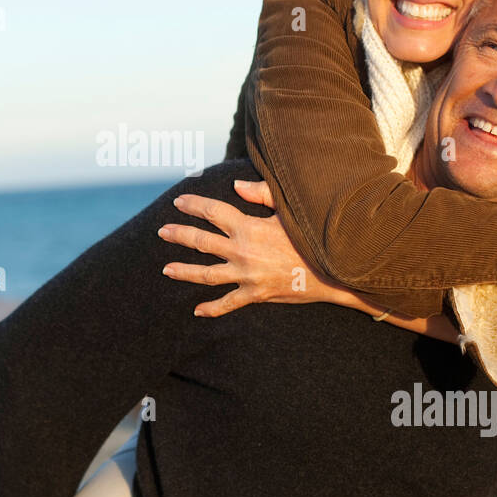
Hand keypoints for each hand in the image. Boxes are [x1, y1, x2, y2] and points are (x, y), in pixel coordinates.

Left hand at [159, 179, 461, 343]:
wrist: (334, 270)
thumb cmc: (312, 236)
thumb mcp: (290, 210)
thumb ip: (262, 195)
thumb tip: (235, 186)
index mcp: (248, 226)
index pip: (212, 212)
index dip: (193, 206)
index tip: (179, 202)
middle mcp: (242, 251)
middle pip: (201, 242)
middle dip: (179, 235)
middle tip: (163, 231)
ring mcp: (246, 275)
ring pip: (207, 274)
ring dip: (185, 271)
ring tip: (167, 270)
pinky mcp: (256, 294)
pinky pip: (229, 303)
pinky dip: (212, 308)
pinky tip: (198, 311)